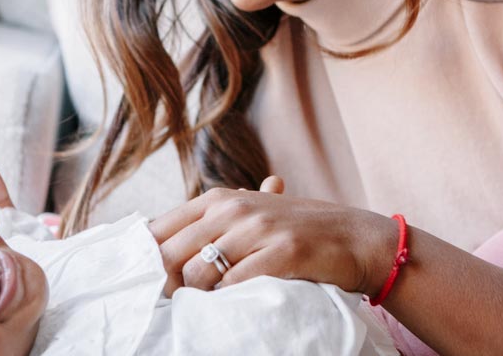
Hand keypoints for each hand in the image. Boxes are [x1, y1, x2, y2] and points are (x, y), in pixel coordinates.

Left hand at [150, 176, 389, 296]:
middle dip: (167, 284)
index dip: (148, 259)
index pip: (161, 227)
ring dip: (197, 295)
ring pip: (199, 271)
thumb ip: (212, 221)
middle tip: (174, 303)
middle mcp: (233, 207)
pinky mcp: (281, 252)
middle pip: (172, 253)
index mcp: (219, 198)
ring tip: (207, 304)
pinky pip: (235, 283)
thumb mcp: (251, 213)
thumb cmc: (297, 229)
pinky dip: (227, 299)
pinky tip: (234, 304)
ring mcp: (257, 228)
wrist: (354, 237)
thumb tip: (160, 237)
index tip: (149, 282)